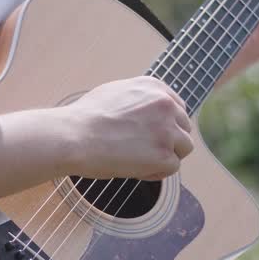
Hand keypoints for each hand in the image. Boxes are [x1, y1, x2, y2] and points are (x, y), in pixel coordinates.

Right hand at [61, 76, 193, 180]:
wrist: (74, 137)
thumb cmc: (86, 118)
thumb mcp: (116, 92)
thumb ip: (139, 99)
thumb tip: (145, 111)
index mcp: (155, 88)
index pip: (178, 108)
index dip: (167, 124)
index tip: (153, 135)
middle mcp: (166, 105)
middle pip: (184, 128)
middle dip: (169, 140)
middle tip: (144, 150)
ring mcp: (167, 130)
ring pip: (183, 148)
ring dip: (166, 156)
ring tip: (139, 160)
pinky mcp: (164, 155)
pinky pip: (172, 168)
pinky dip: (155, 172)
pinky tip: (134, 169)